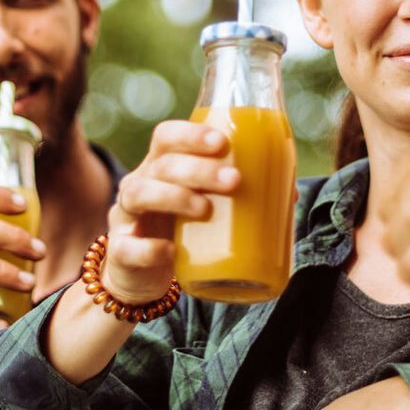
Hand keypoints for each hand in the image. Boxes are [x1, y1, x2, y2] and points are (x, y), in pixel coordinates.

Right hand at [102, 119, 236, 302]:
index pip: (166, 137)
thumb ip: (239, 197)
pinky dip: (148, 248)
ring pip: (138, 193)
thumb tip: (289, 193)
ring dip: (174, 197)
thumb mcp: (207, 208)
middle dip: (198, 168)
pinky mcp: (120, 252)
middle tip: (234, 180)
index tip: (222, 141)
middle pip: (161, 164)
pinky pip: (125, 246)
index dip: (191, 135)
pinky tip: (169, 250)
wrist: (142, 274)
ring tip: (205, 209)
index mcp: (161, 167)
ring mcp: (126, 217)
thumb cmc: (181, 231)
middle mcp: (140, 183)